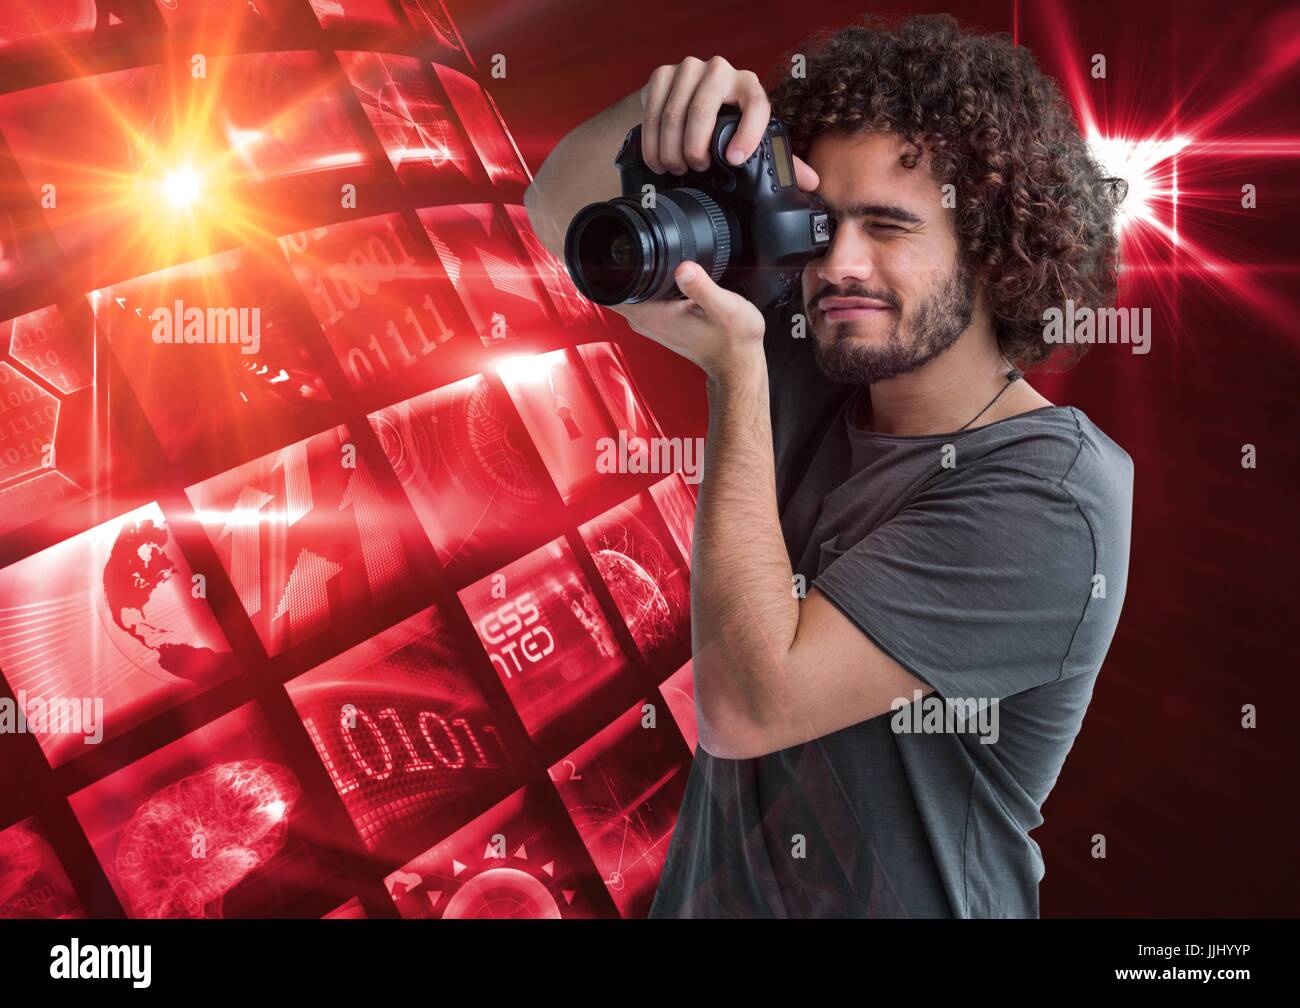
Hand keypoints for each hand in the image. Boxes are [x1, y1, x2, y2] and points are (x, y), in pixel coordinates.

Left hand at [620, 260, 765, 378]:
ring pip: (629, 289)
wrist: (737, 363)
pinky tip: (670, 278)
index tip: (627, 246)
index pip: (611, 286)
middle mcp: (644, 321)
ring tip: (663, 261)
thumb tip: (684, 267)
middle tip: (652, 249)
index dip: (614, 263)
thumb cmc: (733, 341)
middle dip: (627, 263)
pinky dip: (650, 284)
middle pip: (616, 284)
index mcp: (652, 315)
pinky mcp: (658, 322)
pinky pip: (642, 297)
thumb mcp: (724, 308)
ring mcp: (649, 322)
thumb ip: (702, 287)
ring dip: (639, 272)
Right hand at [637, 55, 817, 187]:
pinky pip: (653, 110)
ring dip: (671, 148)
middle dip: (695, 148)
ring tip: (674, 167)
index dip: (748, 133)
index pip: (756, 105)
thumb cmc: (724, 124)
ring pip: (675, 113)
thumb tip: (812, 182)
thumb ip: (781, 159)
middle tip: (693, 169)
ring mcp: (690, 69)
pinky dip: (652, 140)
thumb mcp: (751, 138)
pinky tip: (657, 158)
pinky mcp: (663, 73)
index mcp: (749, 86)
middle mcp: (721, 71)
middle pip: (704, 110)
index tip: (734, 159)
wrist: (685, 100)